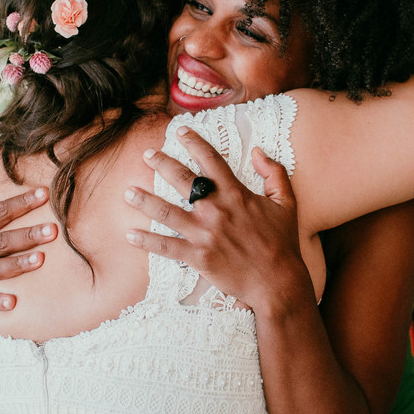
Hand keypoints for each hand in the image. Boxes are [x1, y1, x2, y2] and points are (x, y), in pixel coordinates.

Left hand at [122, 127, 308, 312]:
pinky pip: (166, 247)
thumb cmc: (282, 242)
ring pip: (166, 212)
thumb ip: (274, 173)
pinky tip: (130, 235)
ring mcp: (205, 234)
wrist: (278, 281)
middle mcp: (216, 210)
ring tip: (128, 192)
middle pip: (182, 180)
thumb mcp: (286, 202)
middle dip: (162, 164)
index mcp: (235, 194)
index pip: (210, 160)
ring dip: (145, 201)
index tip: (180, 132)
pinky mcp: (198, 257)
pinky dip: (146, 241)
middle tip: (147, 155)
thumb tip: (258, 151)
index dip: (194, 142)